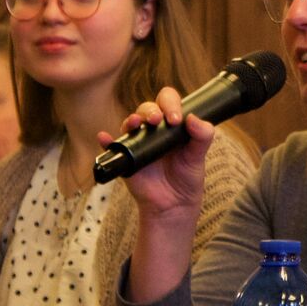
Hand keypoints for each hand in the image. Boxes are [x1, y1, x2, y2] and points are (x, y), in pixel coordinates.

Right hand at [98, 87, 212, 226]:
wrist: (174, 204)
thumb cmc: (187, 177)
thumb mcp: (199, 156)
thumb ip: (203, 137)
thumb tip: (193, 119)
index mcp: (172, 124)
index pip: (168, 101)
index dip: (170, 104)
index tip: (175, 119)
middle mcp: (153, 129)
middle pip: (147, 108)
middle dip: (151, 110)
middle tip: (157, 120)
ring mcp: (138, 142)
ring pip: (130, 123)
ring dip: (131, 119)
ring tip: (135, 123)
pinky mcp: (126, 158)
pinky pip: (113, 146)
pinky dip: (106, 140)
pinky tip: (104, 137)